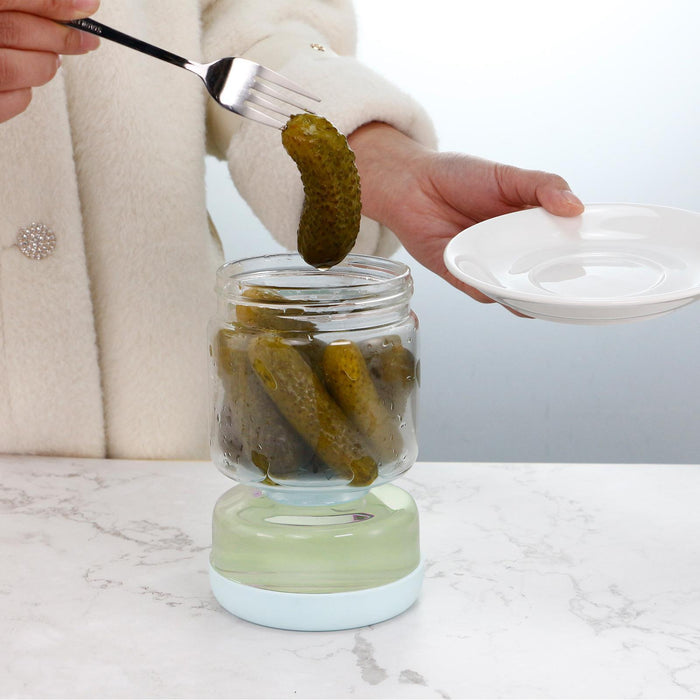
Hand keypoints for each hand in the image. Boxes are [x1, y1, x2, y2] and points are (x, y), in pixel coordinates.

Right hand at [0, 0, 99, 122]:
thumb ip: (13, 4)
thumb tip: (68, 4)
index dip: (54, 2)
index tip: (87, 5)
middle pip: (19, 32)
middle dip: (60, 36)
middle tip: (85, 39)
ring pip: (20, 70)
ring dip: (45, 64)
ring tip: (52, 59)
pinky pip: (13, 101)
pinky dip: (27, 92)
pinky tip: (24, 81)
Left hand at [348, 122, 583, 303]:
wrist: (410, 183)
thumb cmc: (459, 176)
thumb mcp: (508, 176)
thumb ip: (543, 186)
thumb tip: (577, 207)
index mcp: (528, 227)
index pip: (561, 247)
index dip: (578, 256)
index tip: (600, 262)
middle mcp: (510, 252)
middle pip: (541, 276)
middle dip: (557, 285)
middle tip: (575, 287)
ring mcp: (487, 267)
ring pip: (514, 293)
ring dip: (528, 297)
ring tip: (545, 299)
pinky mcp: (461, 277)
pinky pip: (482, 292)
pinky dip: (493, 293)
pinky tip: (502, 291)